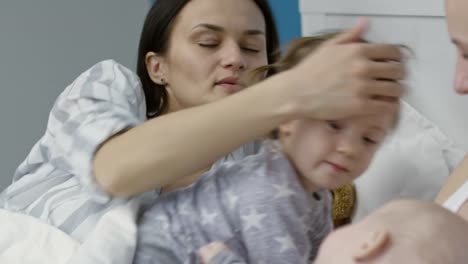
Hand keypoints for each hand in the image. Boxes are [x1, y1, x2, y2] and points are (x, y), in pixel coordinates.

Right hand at [285, 19, 404, 119]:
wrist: (297, 93)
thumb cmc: (310, 70)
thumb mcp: (329, 47)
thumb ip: (350, 35)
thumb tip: (365, 22)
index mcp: (358, 51)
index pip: (393, 52)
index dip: (398, 58)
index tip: (396, 63)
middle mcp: (363, 68)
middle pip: (397, 71)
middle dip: (399, 75)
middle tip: (395, 79)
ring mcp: (362, 88)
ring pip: (395, 89)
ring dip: (397, 91)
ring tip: (392, 93)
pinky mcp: (360, 106)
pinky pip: (386, 106)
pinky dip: (389, 105)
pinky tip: (385, 104)